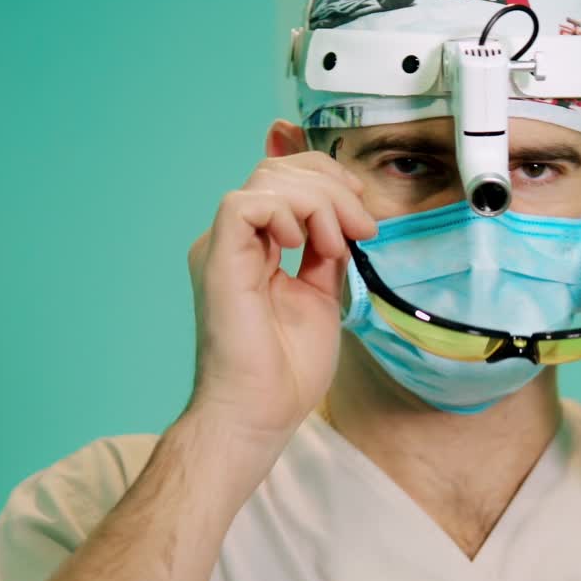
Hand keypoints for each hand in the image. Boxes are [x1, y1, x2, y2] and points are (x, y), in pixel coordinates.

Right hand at [185, 151, 376, 452]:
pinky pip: (245, 204)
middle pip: (277, 170)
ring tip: (335, 248)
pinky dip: (286, 214)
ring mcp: (222, 247)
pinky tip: (303, 248)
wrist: (261, 411)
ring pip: (266, 180)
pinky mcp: (217, 259)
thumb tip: (344, 217)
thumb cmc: (288, 369)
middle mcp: (234, 240)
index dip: (327, 178)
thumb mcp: (324, 295)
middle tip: (363, 229)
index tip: (363, 213)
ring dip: (318, 204)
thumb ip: (328, 254)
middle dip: (332, 187)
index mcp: (255, 246)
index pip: (283, 180)